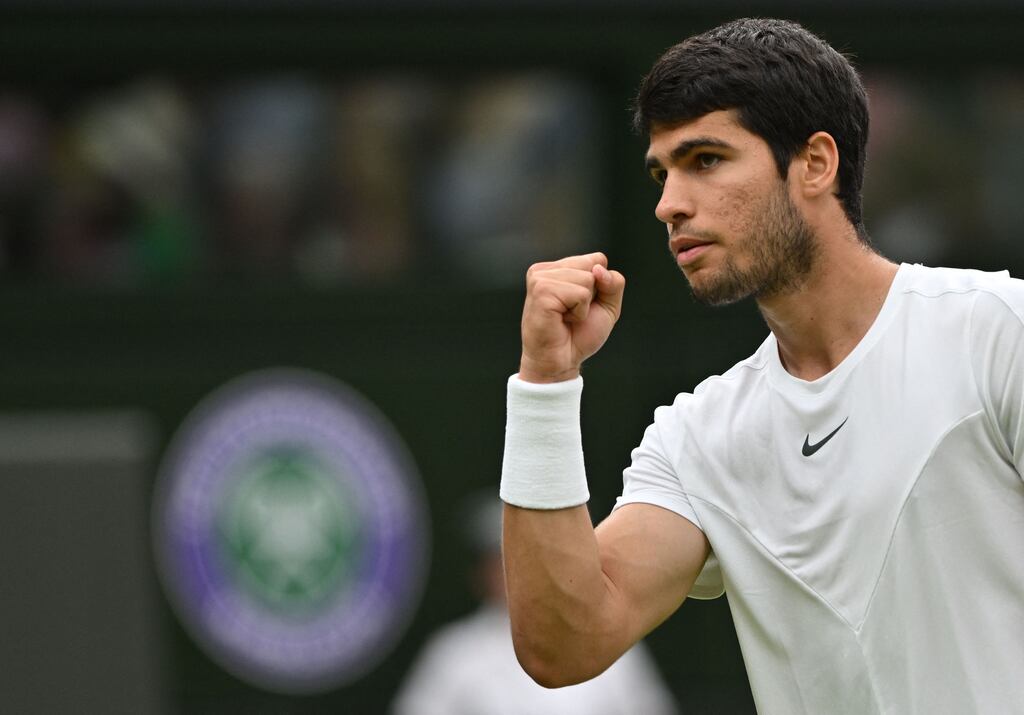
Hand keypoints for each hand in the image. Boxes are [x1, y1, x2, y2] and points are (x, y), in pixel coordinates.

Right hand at [518, 252, 625, 382]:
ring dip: (583, 306)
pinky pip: (580, 293)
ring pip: (587, 278)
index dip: (600, 286)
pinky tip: (562, 320)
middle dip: (592, 295)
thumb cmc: (579, 335)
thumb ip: (613, 283)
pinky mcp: (541, 291)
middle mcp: (545, 270)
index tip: (581, 305)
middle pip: (593, 266)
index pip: (597, 259)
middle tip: (572, 313)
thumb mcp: (607, 306)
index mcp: (556, 268)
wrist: (561, 362)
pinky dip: (579, 312)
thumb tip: (598, 269)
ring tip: (566, 317)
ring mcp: (540, 279)